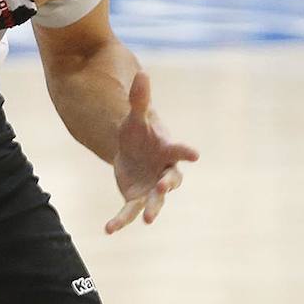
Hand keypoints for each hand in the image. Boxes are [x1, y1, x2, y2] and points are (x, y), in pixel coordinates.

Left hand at [106, 72, 199, 234]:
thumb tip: (143, 73)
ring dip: (151, 210)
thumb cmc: (139, 132)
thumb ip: (139, 99)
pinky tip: (108, 230)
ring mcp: (151, 188)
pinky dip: (120, 221)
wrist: (131, 150)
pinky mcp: (136, 199)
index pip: (179, 150)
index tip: (195, 154)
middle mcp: (163, 172)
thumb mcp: (136, 115)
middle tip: (163, 188)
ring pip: (154, 202)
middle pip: (171, 181)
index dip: (186, 151)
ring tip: (147, 219)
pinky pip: (128, 212)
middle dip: (167, 185)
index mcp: (167, 150)